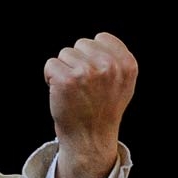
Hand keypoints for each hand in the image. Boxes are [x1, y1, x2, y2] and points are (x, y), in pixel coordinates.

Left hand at [44, 32, 136, 177]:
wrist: (89, 139)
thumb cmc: (103, 110)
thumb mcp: (123, 84)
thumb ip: (116, 60)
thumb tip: (98, 40)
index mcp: (126, 64)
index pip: (102, 38)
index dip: (93, 55)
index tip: (96, 75)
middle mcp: (109, 66)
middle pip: (81, 44)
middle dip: (79, 61)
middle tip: (84, 87)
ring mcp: (87, 72)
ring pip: (65, 53)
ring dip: (65, 70)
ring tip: (74, 91)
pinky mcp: (66, 79)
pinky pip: (51, 64)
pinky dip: (51, 77)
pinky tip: (62, 93)